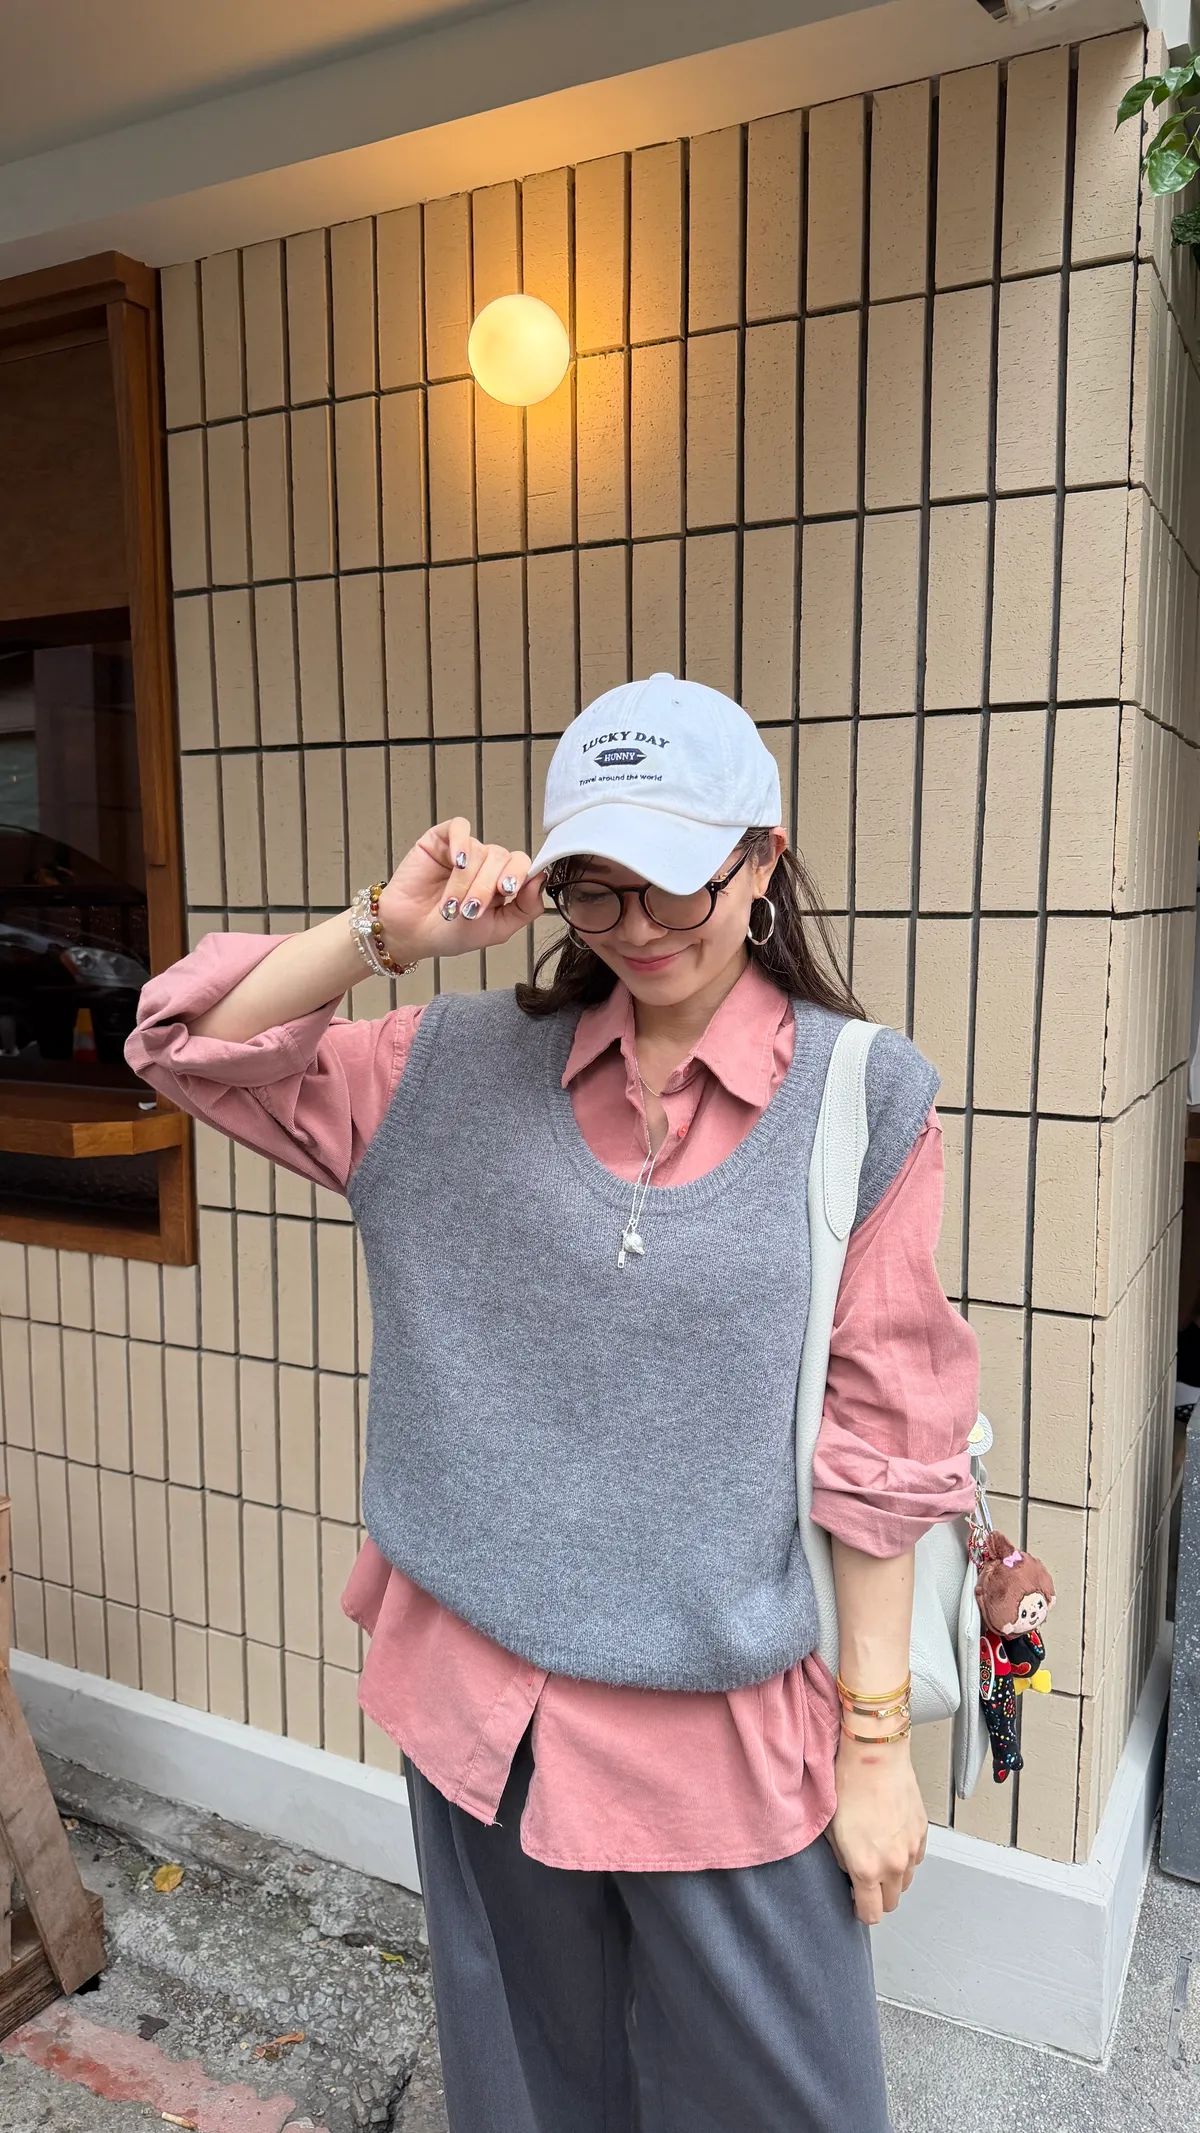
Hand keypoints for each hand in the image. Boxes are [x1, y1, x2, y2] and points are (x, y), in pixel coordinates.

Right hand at [376, 817, 544, 965]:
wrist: (410, 936)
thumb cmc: (449, 934)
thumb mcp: (496, 929)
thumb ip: (525, 908)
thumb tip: (541, 879)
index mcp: (501, 882)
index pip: (522, 865)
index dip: (518, 875)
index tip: (507, 891)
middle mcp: (485, 863)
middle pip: (501, 858)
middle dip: (486, 887)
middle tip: (469, 910)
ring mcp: (463, 850)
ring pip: (478, 850)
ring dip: (466, 881)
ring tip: (450, 905)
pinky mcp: (439, 840)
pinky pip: (459, 827)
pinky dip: (460, 842)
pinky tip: (456, 860)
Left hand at [826, 1736, 927, 1924]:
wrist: (875, 1755)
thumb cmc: (849, 1785)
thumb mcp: (830, 1830)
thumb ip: (842, 1861)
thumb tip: (850, 1871)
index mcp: (866, 1868)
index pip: (871, 1914)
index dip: (861, 1911)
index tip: (856, 1902)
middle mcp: (893, 1864)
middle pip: (892, 1902)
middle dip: (878, 1896)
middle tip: (864, 1878)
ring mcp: (911, 1849)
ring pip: (906, 1882)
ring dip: (893, 1878)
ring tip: (878, 1855)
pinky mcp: (921, 1832)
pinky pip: (916, 1859)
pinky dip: (905, 1856)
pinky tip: (891, 1839)